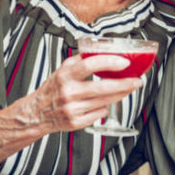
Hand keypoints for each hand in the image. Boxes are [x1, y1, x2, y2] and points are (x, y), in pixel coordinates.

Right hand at [27, 54, 142, 132]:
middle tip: (137, 80)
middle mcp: (68, 92)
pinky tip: (103, 103)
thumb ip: (81, 60)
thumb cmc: (53, 88)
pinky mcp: (76, 123)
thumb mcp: (62, 69)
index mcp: (65, 75)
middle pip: (103, 87)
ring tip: (128, 89)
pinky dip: (105, 107)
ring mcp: (72, 109)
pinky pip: (100, 113)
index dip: (110, 62)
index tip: (125, 62)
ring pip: (106, 101)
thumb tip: (103, 51)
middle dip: (125, 84)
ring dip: (120, 95)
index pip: (89, 64)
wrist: (37, 113)